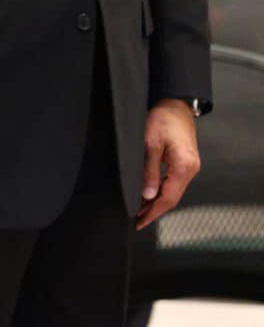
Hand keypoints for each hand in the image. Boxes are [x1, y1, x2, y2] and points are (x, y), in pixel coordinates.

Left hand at [136, 100, 201, 230]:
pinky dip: (161, 191)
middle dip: (154, 210)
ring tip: (138, 210)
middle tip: (136, 220)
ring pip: (173, 191)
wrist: (175, 104)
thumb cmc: (162, 119)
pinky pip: (174, 182)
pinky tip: (149, 194)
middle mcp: (190, 169)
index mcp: (184, 166)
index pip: (168, 198)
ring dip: (157, 202)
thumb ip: (149, 170)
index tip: (139, 222)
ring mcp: (190, 166)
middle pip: (172, 198)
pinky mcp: (185, 162)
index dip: (153, 212)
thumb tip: (146, 195)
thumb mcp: (150, 143)